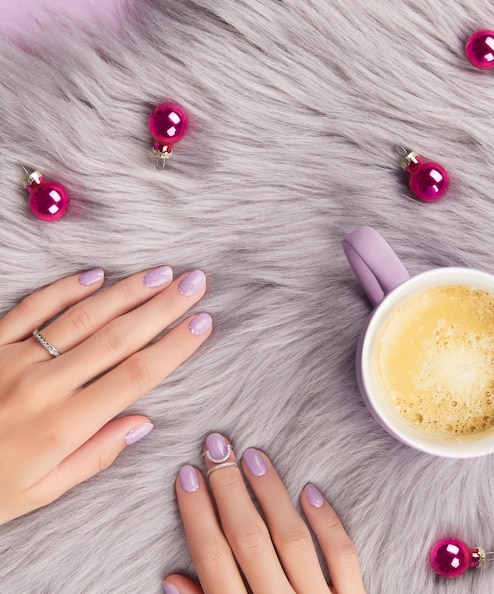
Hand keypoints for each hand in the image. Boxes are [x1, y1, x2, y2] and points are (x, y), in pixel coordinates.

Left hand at [0, 266, 211, 524]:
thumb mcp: (42, 490)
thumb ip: (95, 455)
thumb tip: (142, 422)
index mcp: (63, 424)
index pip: (135, 376)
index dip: (174, 347)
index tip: (202, 324)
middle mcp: (44, 385)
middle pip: (118, 337)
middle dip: (162, 308)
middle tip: (193, 283)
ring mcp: (16, 359)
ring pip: (83, 317)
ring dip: (126, 292)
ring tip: (160, 274)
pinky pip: (33, 309)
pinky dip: (65, 289)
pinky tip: (95, 275)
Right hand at [163, 432, 365, 593]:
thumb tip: (172, 580)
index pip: (212, 559)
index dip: (196, 514)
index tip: (186, 476)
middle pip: (248, 539)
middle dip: (228, 488)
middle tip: (216, 446)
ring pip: (291, 538)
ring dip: (270, 494)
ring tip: (253, 456)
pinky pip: (343, 558)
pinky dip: (328, 523)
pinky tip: (309, 490)